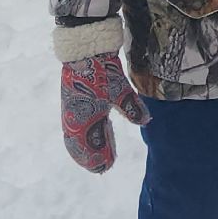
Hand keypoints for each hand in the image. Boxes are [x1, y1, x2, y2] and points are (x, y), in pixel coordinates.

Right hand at [61, 52, 149, 173]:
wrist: (85, 51)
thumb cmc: (102, 71)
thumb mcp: (119, 89)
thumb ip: (131, 107)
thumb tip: (145, 122)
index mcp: (85, 119)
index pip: (89, 146)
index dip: (98, 157)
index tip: (107, 165)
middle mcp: (75, 118)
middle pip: (79, 145)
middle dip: (90, 156)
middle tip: (103, 166)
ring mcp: (72, 111)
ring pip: (76, 137)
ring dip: (86, 148)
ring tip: (99, 155)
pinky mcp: (72, 103)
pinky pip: (75, 127)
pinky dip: (81, 136)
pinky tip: (92, 134)